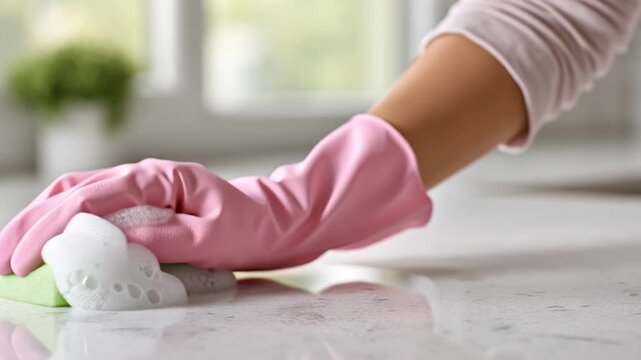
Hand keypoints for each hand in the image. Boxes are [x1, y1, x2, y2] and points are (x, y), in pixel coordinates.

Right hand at [0, 114, 431, 275]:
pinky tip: (49, 240)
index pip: (92, 198)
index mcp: (159, 178)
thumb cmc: (251, 226)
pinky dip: (65, 222)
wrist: (278, 219)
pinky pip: (96, 208)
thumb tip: (119, 242)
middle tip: (3, 259)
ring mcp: (143, 188)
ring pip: (78, 195)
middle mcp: (145, 176)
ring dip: (41, 220)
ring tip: (11, 249)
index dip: (53, 227)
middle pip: (73, 192)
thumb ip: (166, 238)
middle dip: (32, 224)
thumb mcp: (213, 236)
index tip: (27, 258)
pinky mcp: (146, 203)